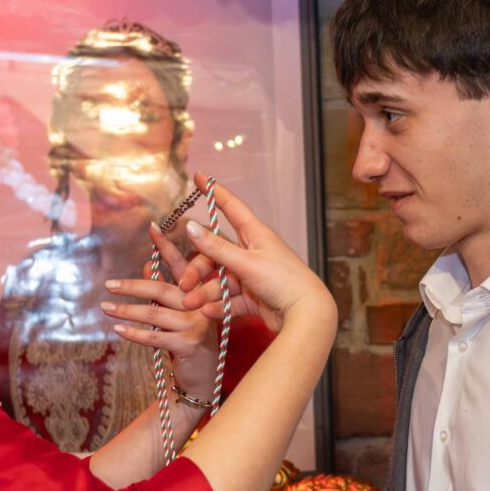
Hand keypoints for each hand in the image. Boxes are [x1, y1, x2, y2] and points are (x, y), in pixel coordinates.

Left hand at [103, 225, 217, 397]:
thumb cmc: (189, 340)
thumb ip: (166, 289)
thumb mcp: (178, 313)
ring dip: (127, 310)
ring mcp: (197, 324)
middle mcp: (201, 304)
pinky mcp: (190, 344)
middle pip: (162, 289)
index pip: (181, 265)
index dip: (166, 246)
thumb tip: (148, 265)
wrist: (203, 377)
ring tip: (106, 307)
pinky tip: (118, 329)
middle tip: (109, 284)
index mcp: (200, 292)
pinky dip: (134, 333)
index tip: (152, 227)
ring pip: (155, 313)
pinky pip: (155, 336)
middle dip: (133, 286)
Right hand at [176, 178, 333, 336]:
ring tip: (190, 305)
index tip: (199, 176)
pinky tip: (208, 312)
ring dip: (204, 292)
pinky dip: (219, 306)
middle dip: (197, 270)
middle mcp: (252, 251)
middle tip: (184, 285)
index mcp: (255, 233)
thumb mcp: (245, 262)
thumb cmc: (283, 280)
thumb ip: (216, 247)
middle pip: (215, 253)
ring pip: (220, 280)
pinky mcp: (253, 296)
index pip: (231, 206)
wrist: (306, 314)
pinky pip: (230, 299)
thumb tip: (190, 226)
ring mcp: (252, 274)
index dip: (214, 191)